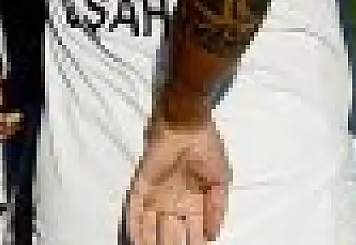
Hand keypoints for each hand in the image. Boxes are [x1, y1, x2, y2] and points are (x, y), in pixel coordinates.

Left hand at [125, 87, 228, 244]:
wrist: (187, 123)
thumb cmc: (206, 148)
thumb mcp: (221, 179)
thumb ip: (217, 207)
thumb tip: (212, 235)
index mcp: (193, 201)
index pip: (192, 230)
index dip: (193, 242)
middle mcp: (173, 200)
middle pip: (169, 231)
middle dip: (170, 244)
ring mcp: (156, 193)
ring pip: (150, 225)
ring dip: (150, 240)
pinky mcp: (142, 185)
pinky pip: (135, 208)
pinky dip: (134, 225)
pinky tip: (134, 239)